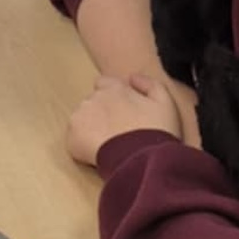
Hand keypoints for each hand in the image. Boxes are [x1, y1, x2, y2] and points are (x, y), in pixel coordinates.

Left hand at [66, 72, 184, 166]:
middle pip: (93, 102)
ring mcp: (80, 116)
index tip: (122, 113)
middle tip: (118, 132)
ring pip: (83, 119)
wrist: (144, 160)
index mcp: (114, 88)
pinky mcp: (73, 136)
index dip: (112, 97)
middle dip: (103, 113)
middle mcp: (94, 97)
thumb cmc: (157, 131)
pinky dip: (84, 145)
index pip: (104, 84)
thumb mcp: (165, 103)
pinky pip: (75, 138)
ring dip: (92, 128)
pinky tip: (99, 155)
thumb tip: (133, 78)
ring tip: (110, 145)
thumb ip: (150, 84)